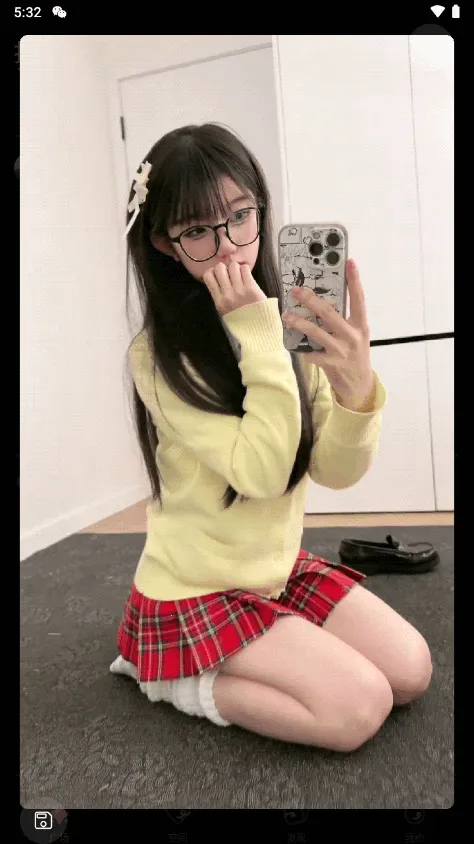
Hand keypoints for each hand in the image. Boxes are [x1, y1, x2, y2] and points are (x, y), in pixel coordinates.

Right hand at [202, 260, 266, 316]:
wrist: (259, 330)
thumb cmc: (242, 322)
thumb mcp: (225, 313)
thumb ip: (220, 297)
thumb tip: (217, 279)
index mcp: (219, 302)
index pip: (208, 276)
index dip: (213, 271)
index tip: (219, 275)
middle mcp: (227, 295)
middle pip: (219, 268)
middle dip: (225, 268)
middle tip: (230, 274)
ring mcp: (239, 291)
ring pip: (233, 266)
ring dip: (236, 268)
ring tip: (240, 275)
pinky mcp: (251, 288)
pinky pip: (245, 268)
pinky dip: (245, 269)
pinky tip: (247, 276)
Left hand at [282, 258, 374, 411]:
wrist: (360, 385)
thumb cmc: (354, 354)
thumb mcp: (355, 334)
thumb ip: (342, 319)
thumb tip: (321, 300)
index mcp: (360, 324)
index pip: (359, 298)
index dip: (354, 280)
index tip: (349, 262)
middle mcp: (353, 335)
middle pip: (330, 313)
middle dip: (311, 300)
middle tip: (296, 290)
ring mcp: (342, 350)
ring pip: (317, 332)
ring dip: (300, 323)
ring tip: (286, 315)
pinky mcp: (333, 364)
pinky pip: (313, 354)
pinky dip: (304, 350)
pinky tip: (297, 347)